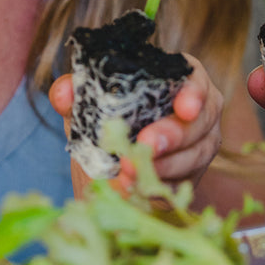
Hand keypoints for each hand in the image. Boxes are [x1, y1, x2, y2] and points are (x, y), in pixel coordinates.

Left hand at [50, 56, 222, 190]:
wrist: (104, 169)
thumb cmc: (103, 123)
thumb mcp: (85, 107)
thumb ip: (74, 94)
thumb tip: (63, 92)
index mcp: (174, 80)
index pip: (194, 77)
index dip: (194, 91)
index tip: (184, 107)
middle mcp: (196, 110)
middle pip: (201, 118)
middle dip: (175, 133)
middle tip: (147, 144)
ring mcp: (199, 144)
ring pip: (196, 153)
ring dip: (164, 165)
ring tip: (129, 171)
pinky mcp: (193, 175)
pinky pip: (184, 181)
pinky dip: (159, 185)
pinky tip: (135, 186)